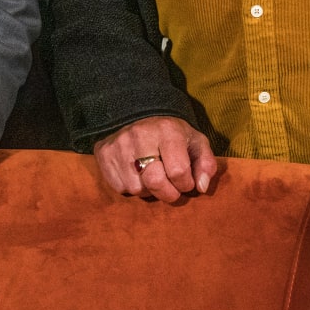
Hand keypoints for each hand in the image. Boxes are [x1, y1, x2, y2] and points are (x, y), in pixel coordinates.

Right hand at [92, 116, 217, 202]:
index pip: (178, 171)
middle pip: (155, 182)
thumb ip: (206, 164)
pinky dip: (131, 187)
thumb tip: (201, 187)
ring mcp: (119, 145)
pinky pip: (120, 187)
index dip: (186, 184)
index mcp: (167, 130)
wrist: (138, 115)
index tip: (186, 182)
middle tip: (171, 190)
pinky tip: (136, 173)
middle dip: (168, 194)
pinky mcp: (104, 154)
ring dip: (149, 190)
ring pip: (137, 188)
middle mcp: (140, 135)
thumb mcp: (195, 142)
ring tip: (152, 176)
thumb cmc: (172, 135)